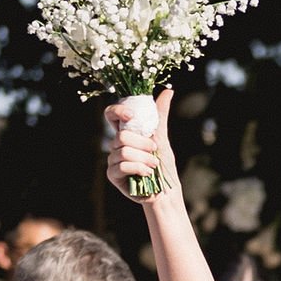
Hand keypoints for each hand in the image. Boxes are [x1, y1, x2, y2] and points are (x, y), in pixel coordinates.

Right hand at [104, 86, 172, 201]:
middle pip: (121, 136)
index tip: (130, 116)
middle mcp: (116, 145)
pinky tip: (147, 174)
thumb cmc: (163, 164)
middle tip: (154, 151)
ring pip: (124, 151)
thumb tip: (168, 90)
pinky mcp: (113, 175)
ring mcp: (113, 160)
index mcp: (125, 133)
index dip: (117, 111)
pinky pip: (123, 166)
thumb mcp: (162, 137)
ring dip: (145, 159)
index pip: (111, 115)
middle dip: (143, 144)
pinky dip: (140, 168)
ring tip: (153, 166)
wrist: (166, 190)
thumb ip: (160, 115)